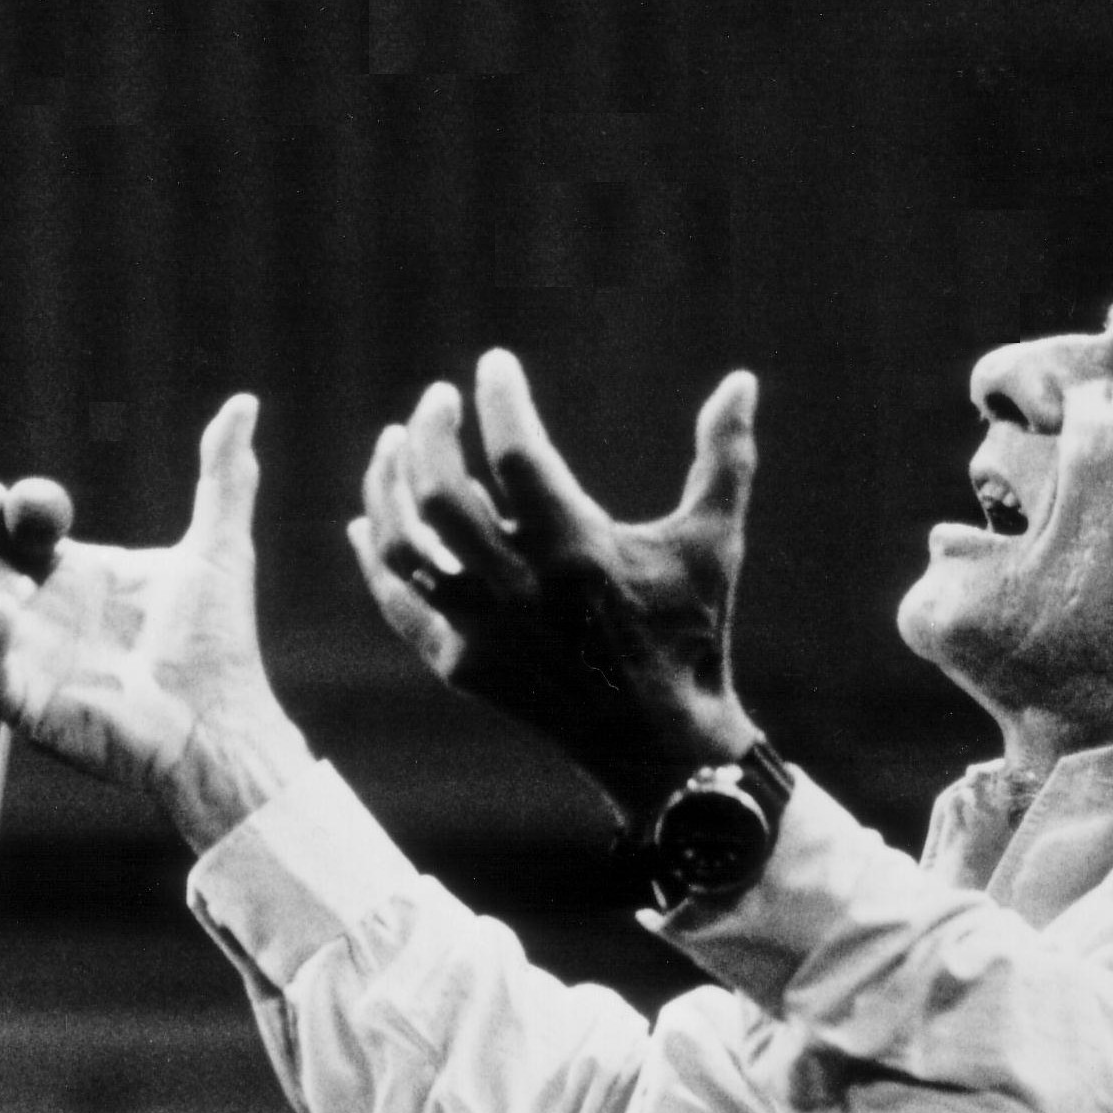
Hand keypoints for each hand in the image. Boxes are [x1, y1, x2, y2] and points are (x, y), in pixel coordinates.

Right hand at [0, 396, 311, 853]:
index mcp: (69, 579)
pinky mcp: (30, 709)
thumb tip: (245, 404)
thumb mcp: (219, 548)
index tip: (1, 491)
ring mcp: (28, 664)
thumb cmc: (220, 644)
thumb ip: (223, 477)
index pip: (4, 535)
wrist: (225, 722)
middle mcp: (38, 619)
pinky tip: (8, 610)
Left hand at [349, 352, 760, 818]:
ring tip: (394, 444)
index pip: (516, 454)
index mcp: (581, 552)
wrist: (665, 747)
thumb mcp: (714, 545)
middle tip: (438, 399)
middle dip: (431, 432)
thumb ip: (724, 459)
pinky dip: (377, 560)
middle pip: (440, 493)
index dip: (500, 398)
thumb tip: (743, 379)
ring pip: (405, 546)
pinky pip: (400, 604)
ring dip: (387, 486)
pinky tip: (369, 522)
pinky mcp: (465, 668)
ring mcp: (486, 632)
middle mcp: (523, 591)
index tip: (495, 365)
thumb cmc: (693, 636)